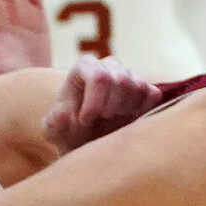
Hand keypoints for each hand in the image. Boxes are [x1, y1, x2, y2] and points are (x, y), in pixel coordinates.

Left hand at [39, 57, 162, 152]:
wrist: (87, 140)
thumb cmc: (68, 132)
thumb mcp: (54, 132)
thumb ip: (53, 123)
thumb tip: (63, 112)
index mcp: (84, 67)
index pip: (98, 76)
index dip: (94, 100)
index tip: (85, 120)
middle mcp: (109, 65)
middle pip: (122, 80)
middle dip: (112, 106)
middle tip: (101, 121)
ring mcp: (130, 75)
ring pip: (139, 87)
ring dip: (126, 109)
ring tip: (112, 121)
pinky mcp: (146, 88)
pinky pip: (152, 95)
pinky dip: (142, 110)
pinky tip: (127, 120)